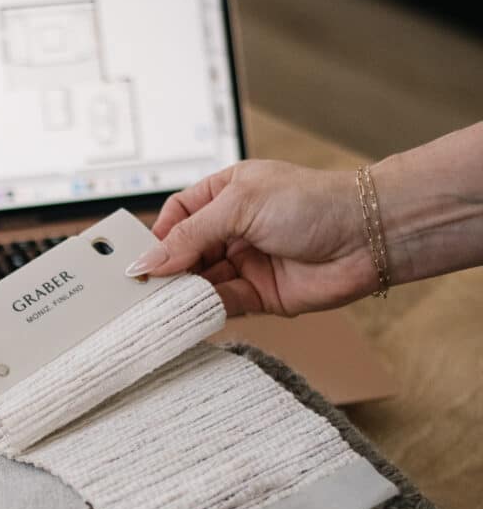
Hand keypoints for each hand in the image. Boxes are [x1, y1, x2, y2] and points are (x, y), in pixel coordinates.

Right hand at [125, 161, 379, 315]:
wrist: (369, 236)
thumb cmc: (311, 203)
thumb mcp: (239, 206)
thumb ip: (190, 236)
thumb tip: (148, 260)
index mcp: (226, 194)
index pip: (177, 216)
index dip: (158, 237)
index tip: (140, 260)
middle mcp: (233, 228)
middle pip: (184, 253)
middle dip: (166, 269)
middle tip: (142, 289)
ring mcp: (246, 262)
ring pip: (200, 281)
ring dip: (182, 293)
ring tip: (160, 304)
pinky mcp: (260, 294)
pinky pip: (221, 304)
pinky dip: (203, 310)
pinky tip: (188, 313)